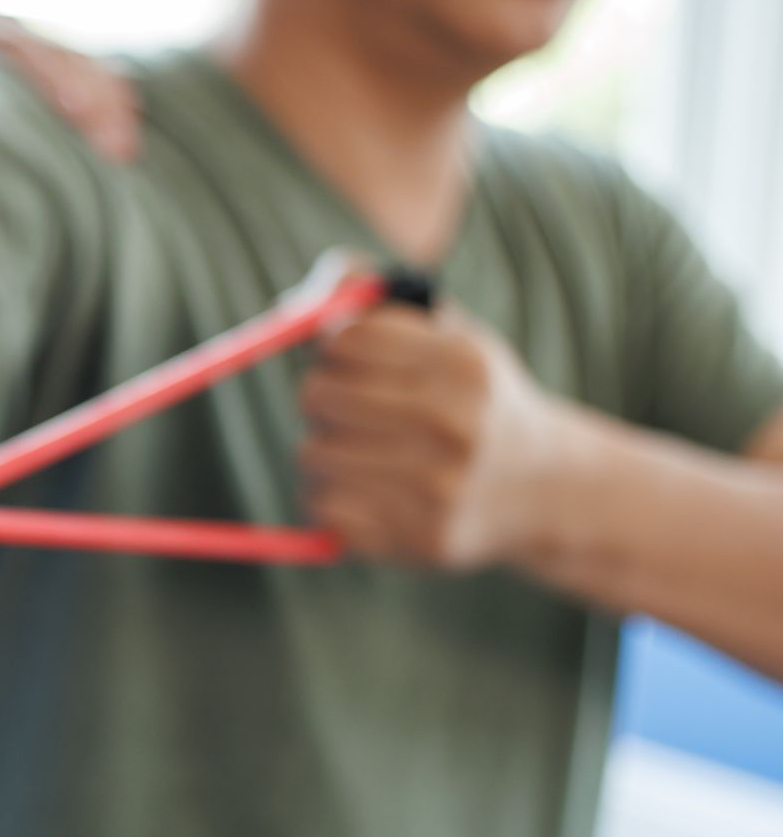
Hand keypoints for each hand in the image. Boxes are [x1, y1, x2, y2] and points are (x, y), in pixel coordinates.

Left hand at [0, 9, 139, 161]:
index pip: (5, 45)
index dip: (43, 73)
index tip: (71, 110)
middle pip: (46, 51)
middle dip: (87, 95)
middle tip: (115, 145)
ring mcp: (1, 41)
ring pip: (65, 60)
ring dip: (101, 98)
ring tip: (126, 144)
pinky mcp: (15, 64)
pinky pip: (67, 70)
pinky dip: (96, 94)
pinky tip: (126, 122)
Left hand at [298, 305, 566, 568]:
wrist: (546, 488)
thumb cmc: (476, 397)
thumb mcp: (446, 333)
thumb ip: (370, 297)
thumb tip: (291, 304)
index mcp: (464, 364)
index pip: (344, 338)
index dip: (336, 346)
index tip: (355, 358)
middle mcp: (456, 426)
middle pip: (317, 394)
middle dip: (324, 395)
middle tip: (354, 406)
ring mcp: (439, 489)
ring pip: (311, 453)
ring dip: (324, 448)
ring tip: (368, 450)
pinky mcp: (418, 540)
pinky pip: (322, 507)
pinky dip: (331, 497)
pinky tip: (372, 490)